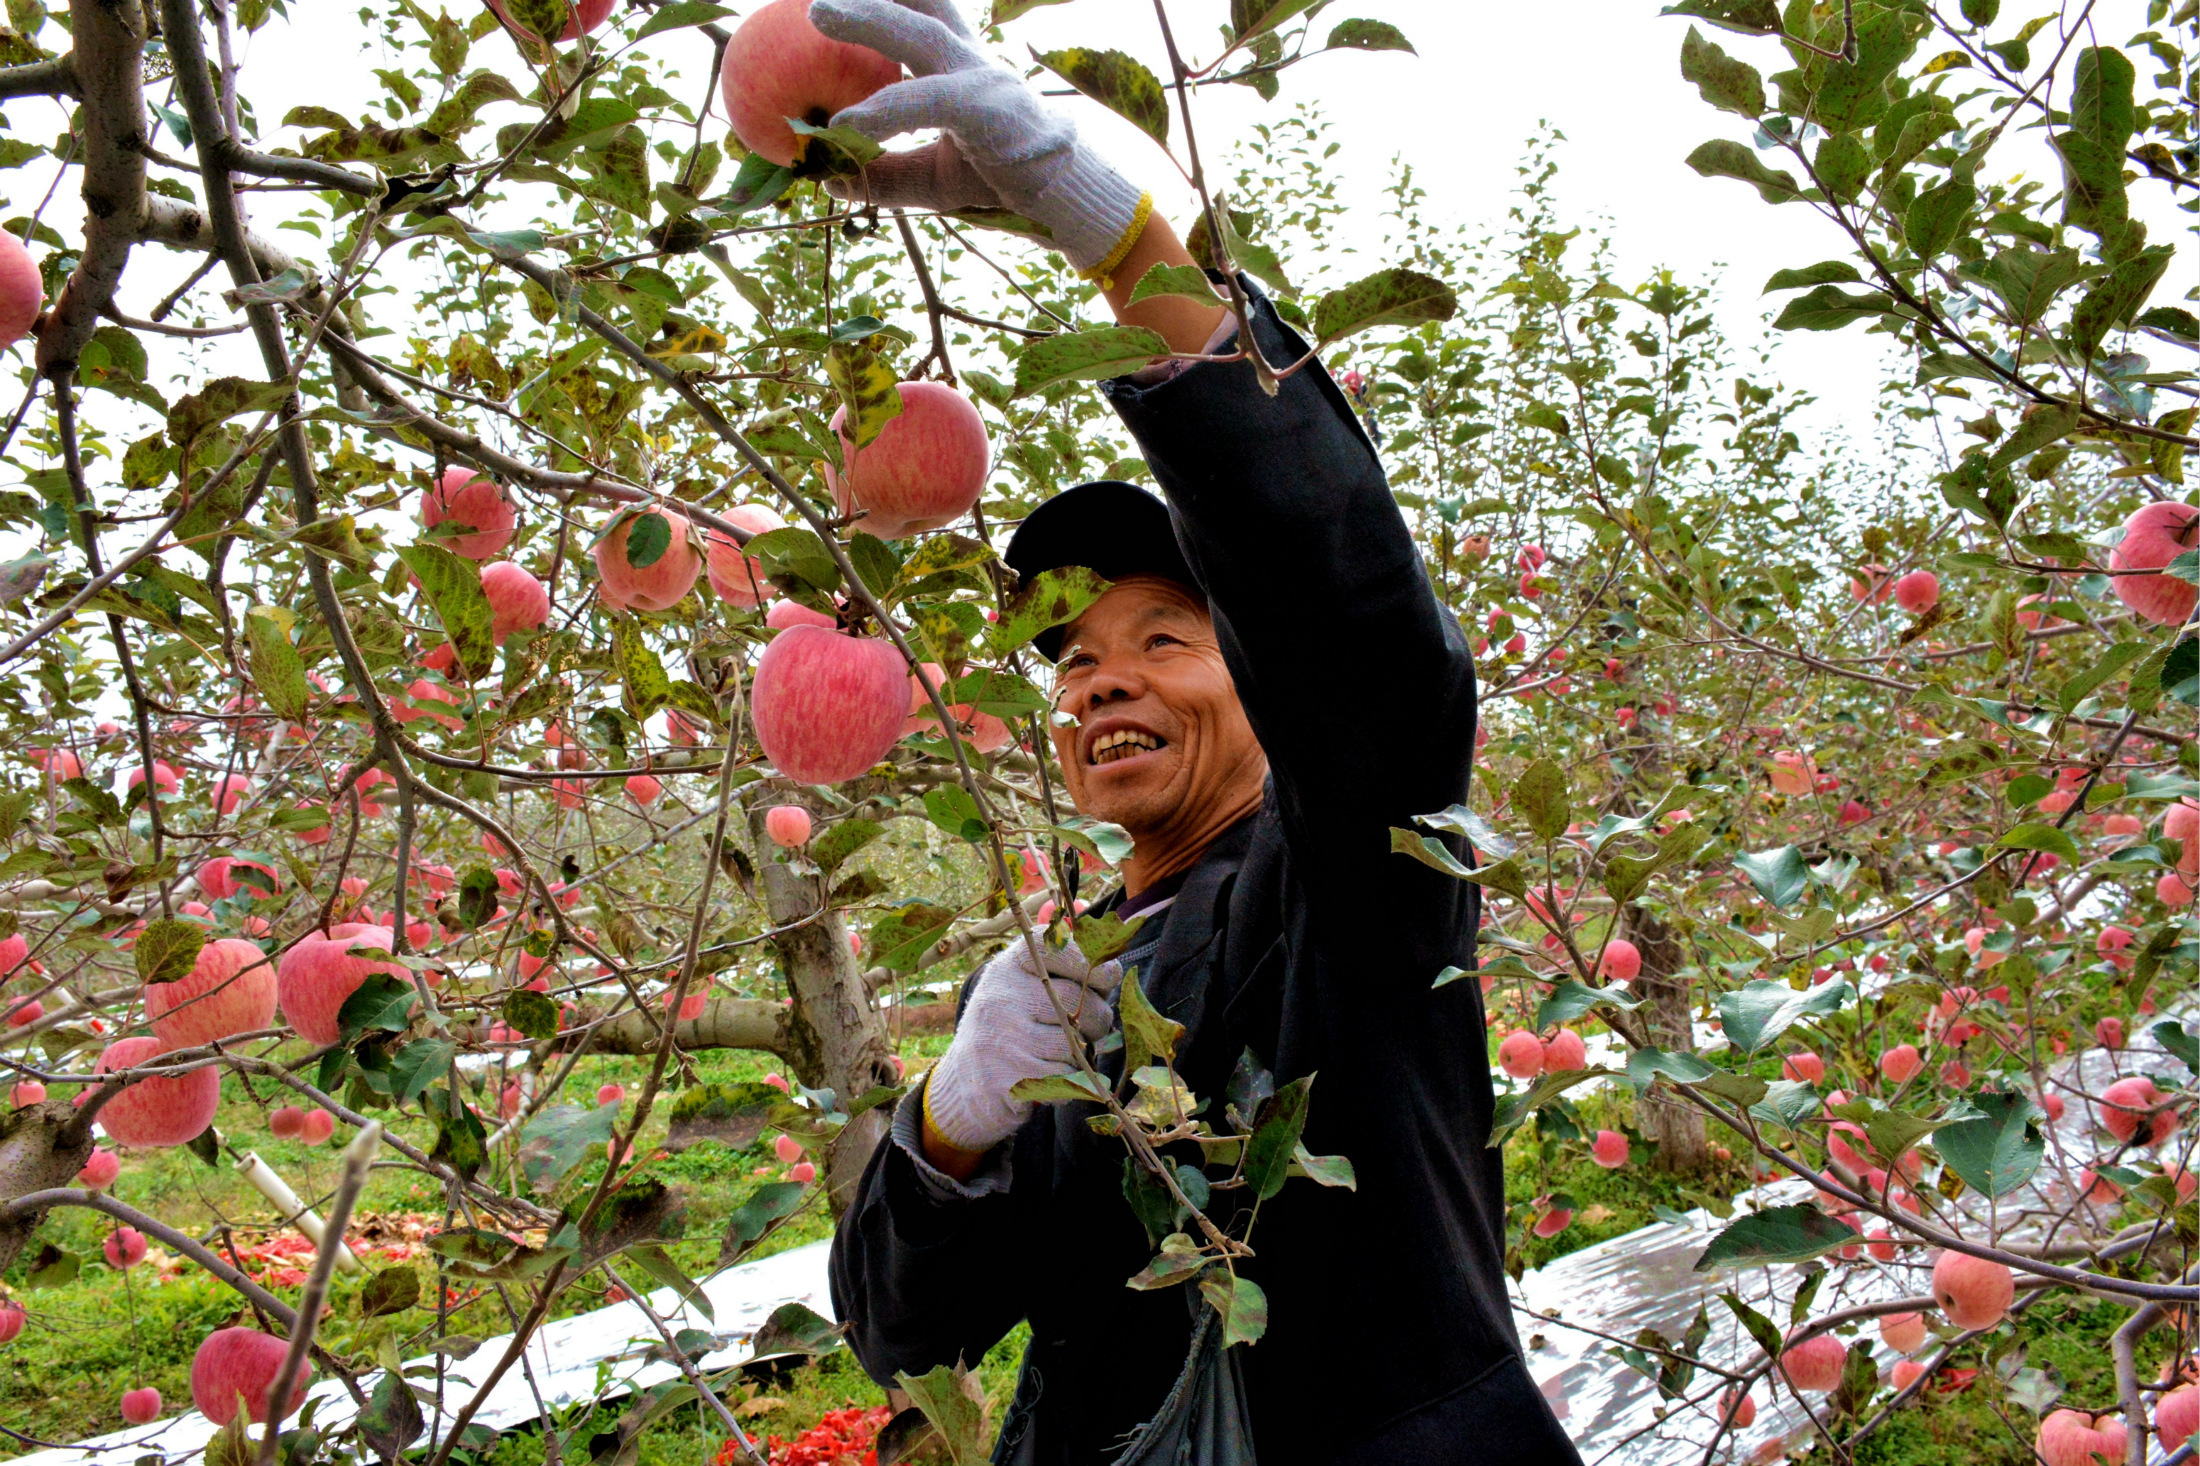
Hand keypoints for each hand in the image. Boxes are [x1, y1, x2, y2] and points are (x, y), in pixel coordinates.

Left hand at [809, 0, 1148, 275]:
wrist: (1066, 199)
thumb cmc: (998, 180)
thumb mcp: (931, 178)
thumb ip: (883, 174)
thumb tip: (827, 178)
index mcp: (960, 65)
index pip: (925, 9)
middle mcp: (970, 60)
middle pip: (917, 8)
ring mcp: (982, 79)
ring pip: (922, 36)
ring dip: (872, 20)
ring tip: (821, 13)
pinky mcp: (989, 109)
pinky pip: (931, 101)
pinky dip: (886, 110)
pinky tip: (845, 125)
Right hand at [920, 935, 1120, 1162]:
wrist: (965, 1084)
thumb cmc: (1009, 1026)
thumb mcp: (1022, 983)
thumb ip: (1057, 954)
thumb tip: (1088, 915)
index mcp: (1007, 967)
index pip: (1056, 948)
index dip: (1090, 962)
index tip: (1106, 978)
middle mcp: (1000, 997)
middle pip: (1077, 1001)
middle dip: (1096, 1018)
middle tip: (1088, 1027)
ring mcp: (1001, 1038)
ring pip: (1074, 1044)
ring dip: (1078, 1054)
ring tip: (1058, 1053)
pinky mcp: (1008, 1078)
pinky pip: (1065, 1078)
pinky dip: (1067, 1083)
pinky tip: (1048, 1077)